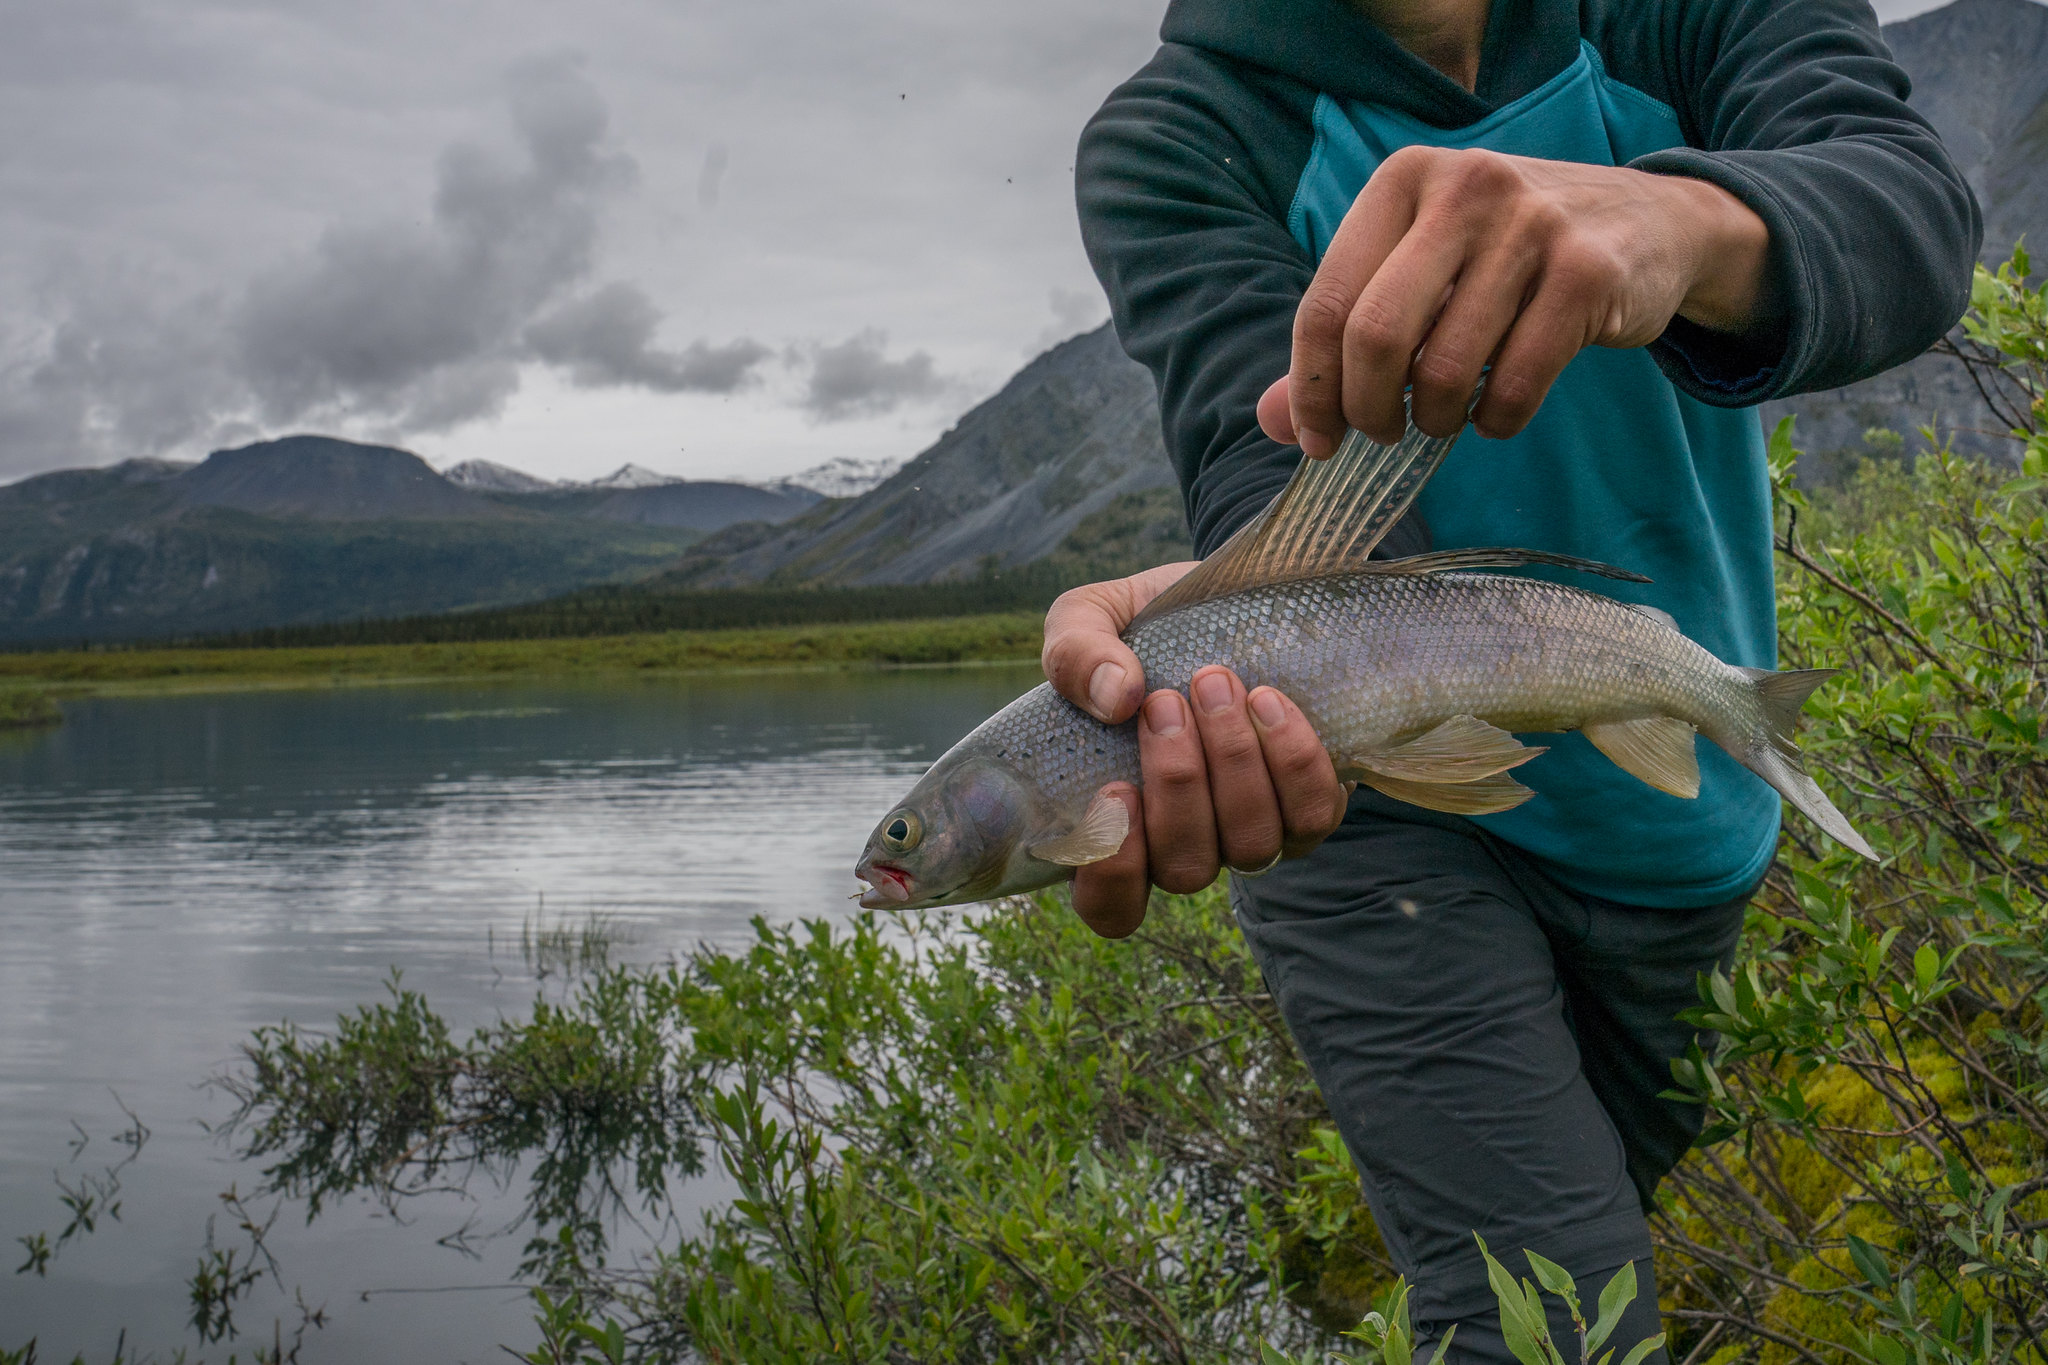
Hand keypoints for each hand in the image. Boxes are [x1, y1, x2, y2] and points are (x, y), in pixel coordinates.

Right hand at [1041, 565, 1351, 937]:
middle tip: (1165, 702)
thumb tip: (1115, 698)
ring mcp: (1252, 833)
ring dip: (1234, 764)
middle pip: (1186, 868)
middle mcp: (1188, 847)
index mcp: (1118, 828)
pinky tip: (1268, 700)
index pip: (1110, 908)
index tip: (1114, 790)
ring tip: (1215, 685)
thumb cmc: (1139, 630)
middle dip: (1178, 784)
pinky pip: (1313, 813)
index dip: (1113, 873)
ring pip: (1251, 845)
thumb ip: (1074, 655)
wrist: (1222, 600)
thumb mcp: (1085, 619)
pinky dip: (1292, 759)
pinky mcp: (1310, 806)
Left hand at [1270, 147, 1777, 451]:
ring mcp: (1532, 225)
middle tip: (1381, 435)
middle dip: (1367, 409)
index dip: (1311, 387)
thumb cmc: (1508, 257)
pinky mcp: (1588, 273)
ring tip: (1442, 419)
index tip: (1318, 440)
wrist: (1650, 223)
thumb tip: (1275, 420)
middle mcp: (1464, 189)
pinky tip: (1495, 412)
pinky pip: (1514, 385)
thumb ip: (1344, 339)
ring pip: (1445, 368)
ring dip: (1435, 420)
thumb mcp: (1422, 272)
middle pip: (1376, 336)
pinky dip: (1495, 421)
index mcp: (1404, 180)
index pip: (1327, 302)